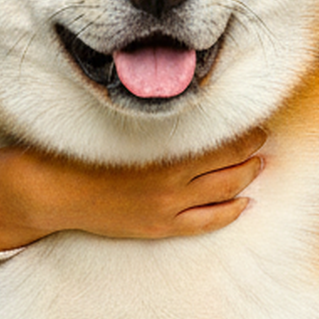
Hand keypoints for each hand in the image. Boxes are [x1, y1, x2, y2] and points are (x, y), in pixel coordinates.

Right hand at [0, 129, 265, 251]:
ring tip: (262, 162)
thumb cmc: (85, 151)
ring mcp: (167, 209)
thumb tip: (179, 91)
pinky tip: (245, 202)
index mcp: (164, 153)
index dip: (243, 131)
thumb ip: (155, 116)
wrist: (53, 192)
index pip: (220, 141)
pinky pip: (205, 222)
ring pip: (223, 192)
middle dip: (251, 150)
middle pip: (228, 164)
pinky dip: (229, 211)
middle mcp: (172, 183)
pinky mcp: (158, 227)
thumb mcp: (123, 126)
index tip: (255, 118)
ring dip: (247, 176)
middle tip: (264, 135)